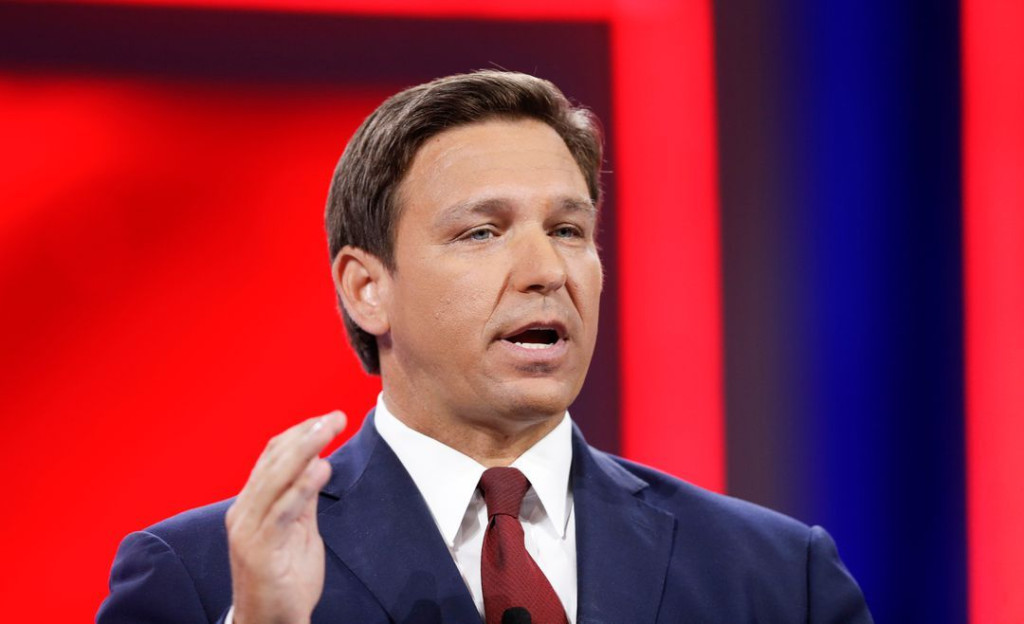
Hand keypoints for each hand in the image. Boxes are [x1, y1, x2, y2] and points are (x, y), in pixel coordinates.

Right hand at [225, 411, 346, 623]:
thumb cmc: (285, 580)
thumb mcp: (298, 530)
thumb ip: (303, 499)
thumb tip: (317, 462)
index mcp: (250, 504)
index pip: (272, 456)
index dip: (299, 433)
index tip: (328, 419)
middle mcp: (243, 512)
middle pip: (273, 460)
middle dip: (307, 434)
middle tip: (335, 417)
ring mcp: (248, 530)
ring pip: (275, 478)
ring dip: (305, 449)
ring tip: (329, 430)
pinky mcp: (259, 549)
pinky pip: (281, 511)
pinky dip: (302, 487)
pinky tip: (322, 468)